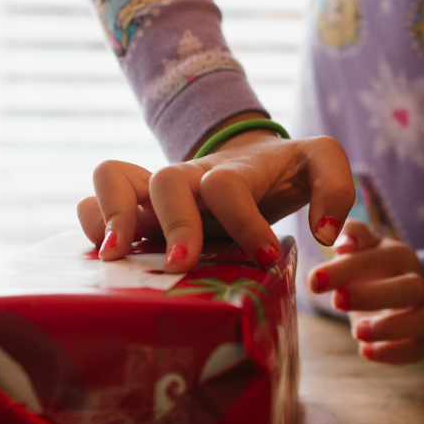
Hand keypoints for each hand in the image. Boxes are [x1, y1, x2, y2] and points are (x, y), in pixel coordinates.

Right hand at [76, 121, 353, 272]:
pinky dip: (88, 226)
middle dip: (175, 224)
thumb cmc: (286, 171)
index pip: (229, 186)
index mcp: (236, 170)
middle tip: (185, 265)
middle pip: (168, 181)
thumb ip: (336, 187)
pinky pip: (90, 203)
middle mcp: (190, 177)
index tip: (266, 257)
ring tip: (117, 259)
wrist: (253, 159)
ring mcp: (156, 192)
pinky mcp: (134, 210)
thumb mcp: (321, 165)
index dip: (245, 222)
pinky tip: (105, 264)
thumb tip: (324, 233)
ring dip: (109, 216)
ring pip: (111, 177)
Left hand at [307, 219, 423, 364]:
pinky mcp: (417, 339)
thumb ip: (349, 234)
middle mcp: (416, 282)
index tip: (314, 281)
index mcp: (399, 256)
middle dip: (373, 296)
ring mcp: (420, 312)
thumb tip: (344, 242)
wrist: (383, 287)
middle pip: (412, 289)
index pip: (380, 258)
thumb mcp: (355, 244)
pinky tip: (365, 351)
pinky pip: (419, 349)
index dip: (347, 269)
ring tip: (357, 331)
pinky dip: (395, 353)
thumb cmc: (364, 264)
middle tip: (337, 302)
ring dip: (392, 328)